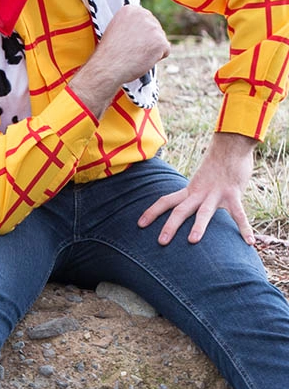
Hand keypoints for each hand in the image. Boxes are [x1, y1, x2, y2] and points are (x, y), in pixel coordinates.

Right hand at [70, 5, 170, 118]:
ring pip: (160, 40)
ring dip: (151, 50)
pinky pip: (165, 51)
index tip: (128, 42)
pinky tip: (142, 59)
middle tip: (131, 51)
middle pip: (155, 29)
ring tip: (135, 55)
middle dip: (147, 42)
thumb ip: (132, 26)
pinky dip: (156, 59)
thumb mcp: (116, 29)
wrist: (107, 66)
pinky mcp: (161, 41)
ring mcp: (154, 27)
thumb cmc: (109, 53)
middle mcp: (144, 14)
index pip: (146, 21)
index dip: (139, 35)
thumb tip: (145, 31)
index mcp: (131, 9)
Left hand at [137, 132, 256, 245]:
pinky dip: (244, 228)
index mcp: (189, 190)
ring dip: (199, 226)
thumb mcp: (200, 181)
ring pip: (205, 212)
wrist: (231, 146)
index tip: (139, 225)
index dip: (152, 212)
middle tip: (160, 242)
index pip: (166, 201)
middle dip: (170, 226)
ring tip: (192, 241)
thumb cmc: (216, 166)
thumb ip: (194, 195)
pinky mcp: (233, 194)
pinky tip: (249, 243)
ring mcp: (216, 194)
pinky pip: (239, 214)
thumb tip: (186, 207)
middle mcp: (199, 193)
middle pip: (180, 210)